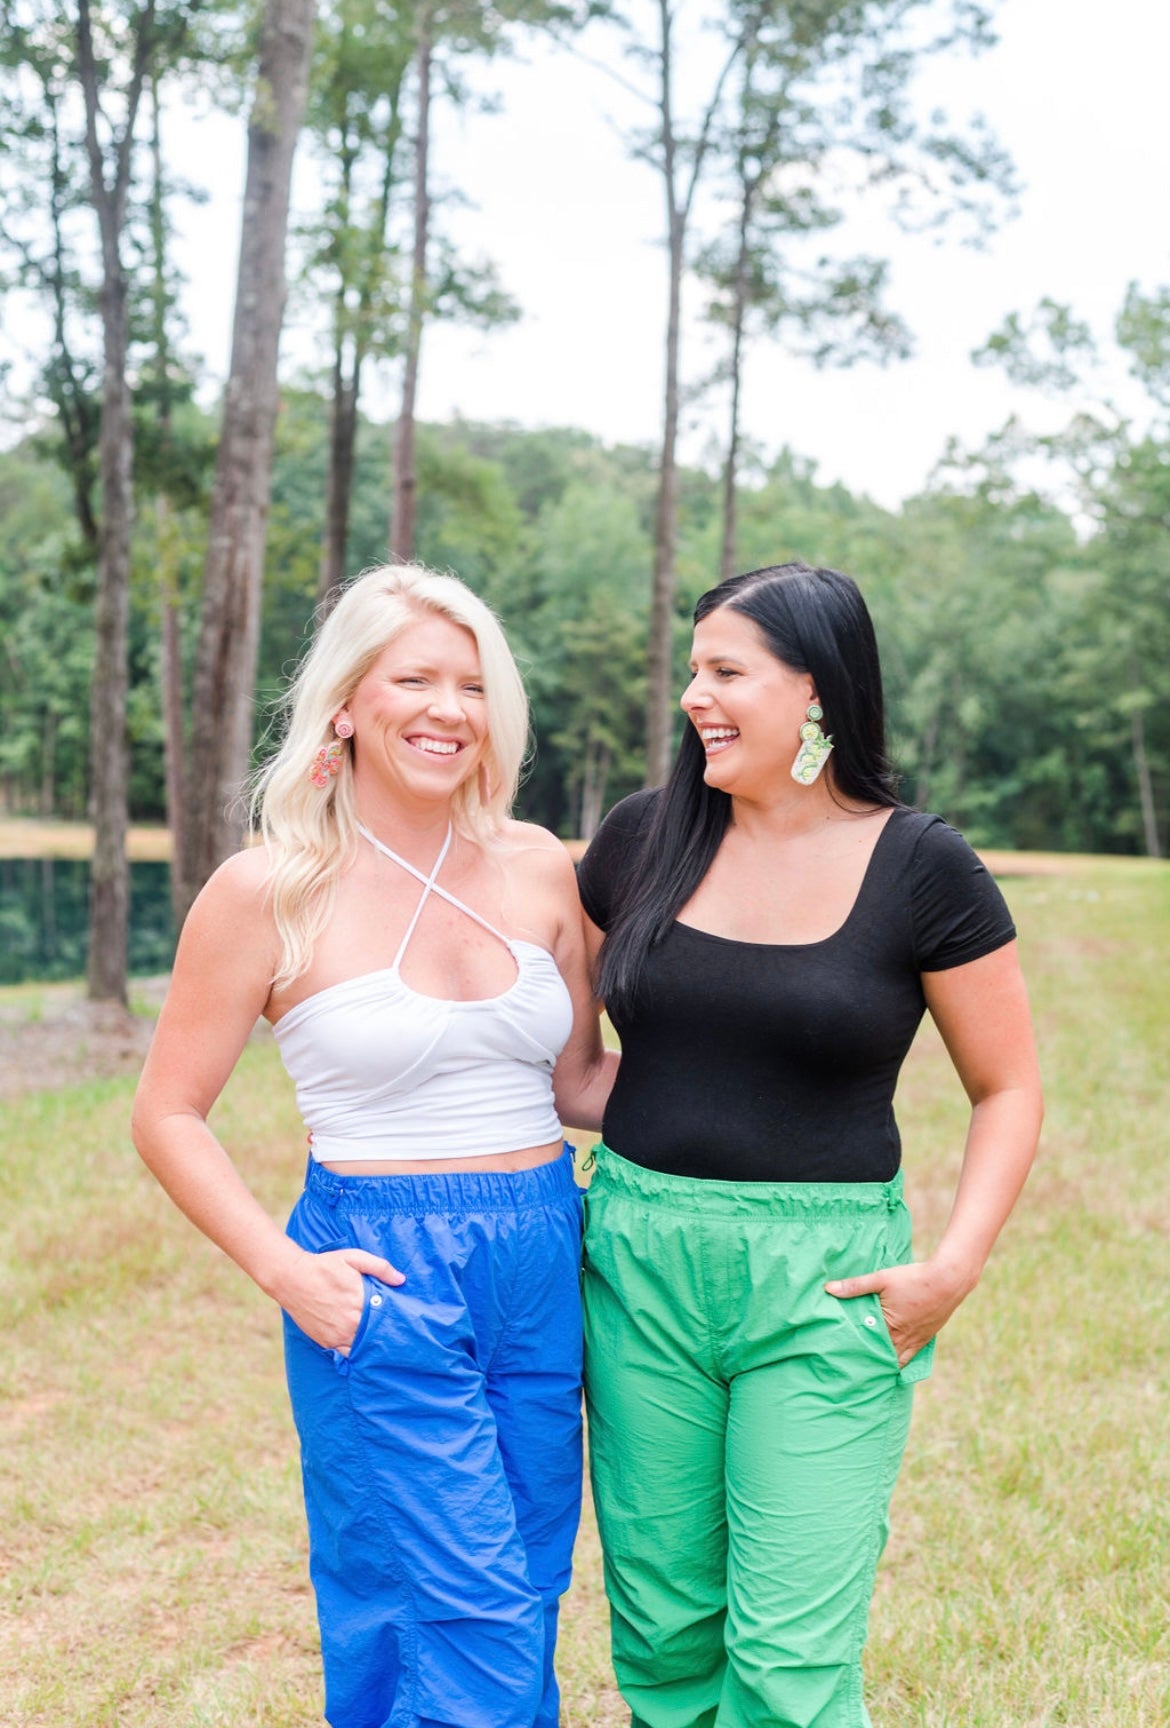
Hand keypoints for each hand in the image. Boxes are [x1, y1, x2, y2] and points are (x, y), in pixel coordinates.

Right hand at [280, 1247, 403, 1352]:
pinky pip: (347, 1352)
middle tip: (398, 1332)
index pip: (386, 1315)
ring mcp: (338, 1334)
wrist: (292, 1278)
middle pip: (377, 1332)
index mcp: (360, 1299)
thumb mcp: (353, 1258)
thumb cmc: (324, 1266)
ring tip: (382, 1341)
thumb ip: (380, 1267)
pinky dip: (356, 1350)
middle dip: (386, 1331)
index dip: (394, 1316)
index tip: (403, 1317)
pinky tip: (362, 1345)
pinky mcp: (327, 1341)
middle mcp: (351, 1320)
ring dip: (372, 1343)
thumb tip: (401, 1280)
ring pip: (364, 1345)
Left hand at [825, 1256, 972, 1367]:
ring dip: (884, 1364)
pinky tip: (894, 1366)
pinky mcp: (927, 1337)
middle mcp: (903, 1338)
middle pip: (882, 1356)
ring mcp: (916, 1339)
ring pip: (897, 1360)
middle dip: (868, 1362)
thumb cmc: (914, 1279)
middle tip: (852, 1371)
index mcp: (889, 1326)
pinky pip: (912, 1356)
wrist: (949, 1280)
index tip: (841, 1360)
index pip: (867, 1345)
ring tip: (870, 1373)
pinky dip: (902, 1362)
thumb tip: (828, 1289)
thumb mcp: (881, 1279)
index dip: (854, 1352)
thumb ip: (855, 1286)